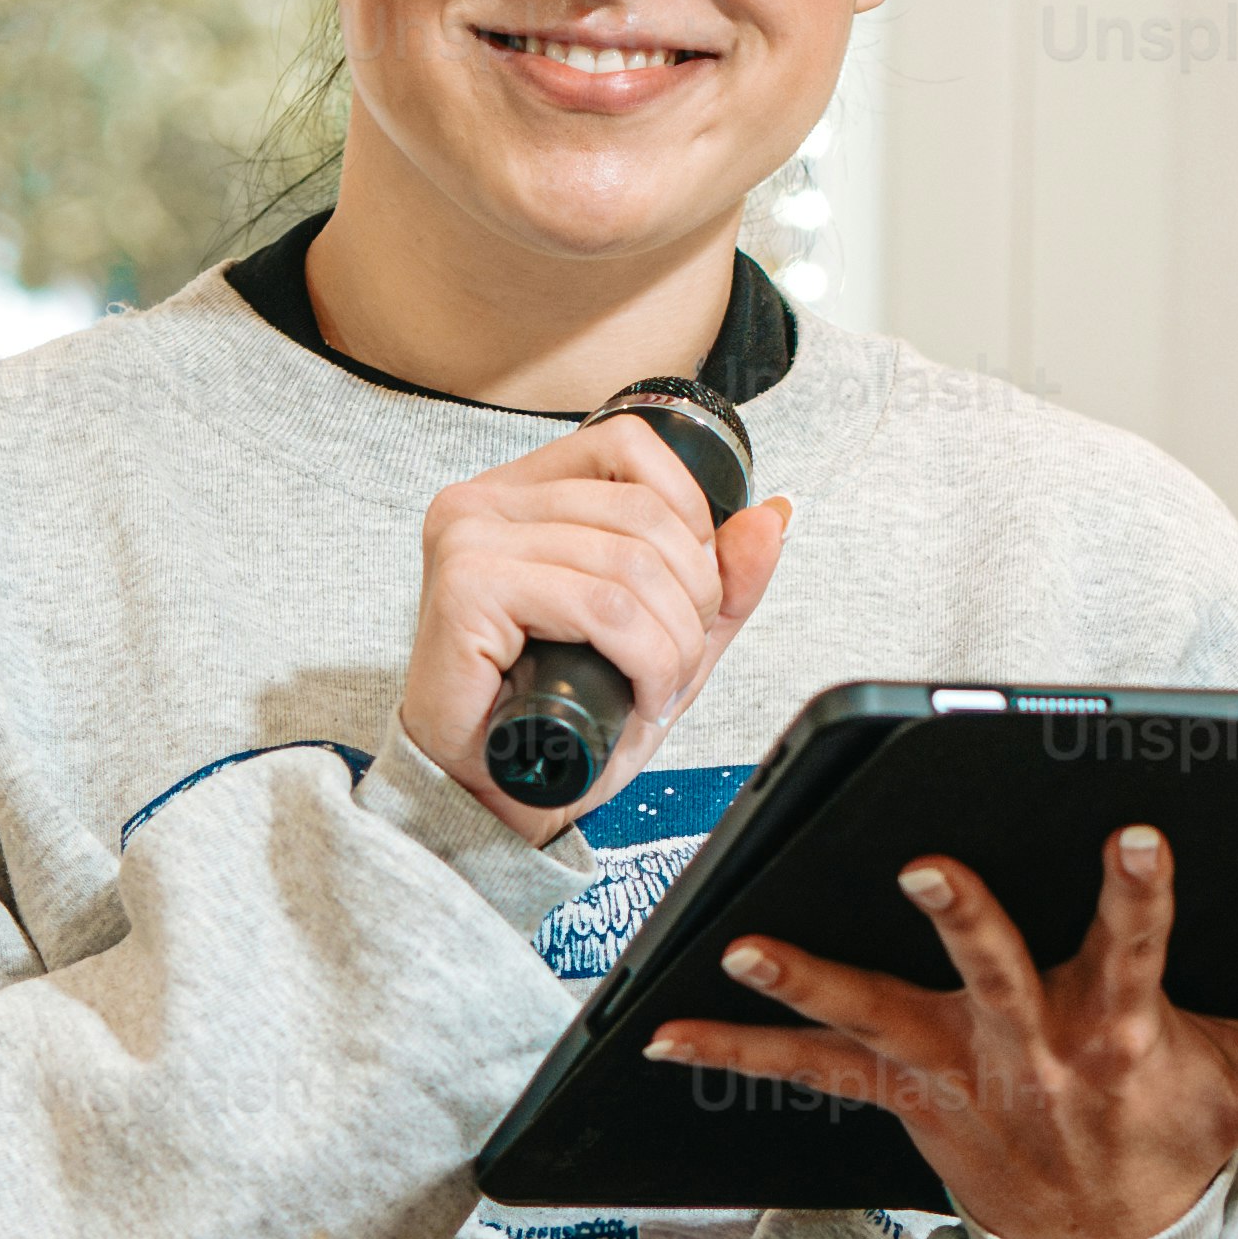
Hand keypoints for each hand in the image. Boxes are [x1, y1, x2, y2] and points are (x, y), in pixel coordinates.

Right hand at [401, 416, 797, 843]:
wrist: (493, 792)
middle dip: (692, 596)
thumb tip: (770, 516)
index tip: (691, 589)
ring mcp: (470, 539)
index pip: (628, 446)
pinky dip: (643, 658)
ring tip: (661, 687)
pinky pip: (599, 606)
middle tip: (681, 659)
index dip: (689, 514)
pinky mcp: (466, 587)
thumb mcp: (661, 639)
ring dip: (672, 641)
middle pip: (641, 511)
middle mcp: (486, 502)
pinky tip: (638, 695)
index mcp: (522, 493)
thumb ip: (718, 579)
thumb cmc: (557, 717)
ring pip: (629, 563)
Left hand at [646, 823, 1237, 1238]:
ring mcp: (957, 1078)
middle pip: (995, 973)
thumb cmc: (1179, 1144)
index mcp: (1121, 1034)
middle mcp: (1032, 1053)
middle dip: (962, 920)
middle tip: (924, 862)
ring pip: (877, 1022)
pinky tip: (660, 1030)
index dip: (1139, 894)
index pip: (1138, 949)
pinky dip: (736, 1052)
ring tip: (744, 946)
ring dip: (808, 985)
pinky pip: (807, 1077)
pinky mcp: (902, 1100)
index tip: (1137, 831)